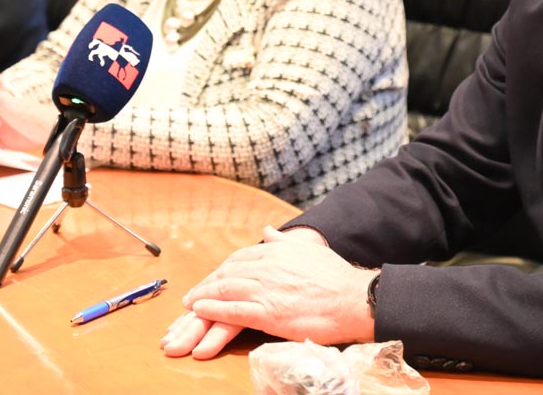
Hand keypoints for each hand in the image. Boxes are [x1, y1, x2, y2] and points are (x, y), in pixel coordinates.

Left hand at [160, 226, 372, 358]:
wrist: (353, 299)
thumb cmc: (334, 277)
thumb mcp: (308, 251)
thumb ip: (284, 241)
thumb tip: (267, 230)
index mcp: (276, 252)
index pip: (239, 258)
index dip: (221, 269)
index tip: (210, 278)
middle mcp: (268, 267)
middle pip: (227, 272)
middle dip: (206, 283)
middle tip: (191, 294)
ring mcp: (267, 290)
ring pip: (225, 289)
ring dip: (203, 296)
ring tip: (189, 303)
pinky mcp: (269, 313)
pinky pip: (232, 310)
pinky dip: (213, 309)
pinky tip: (201, 310)